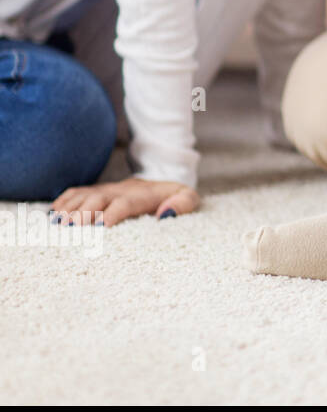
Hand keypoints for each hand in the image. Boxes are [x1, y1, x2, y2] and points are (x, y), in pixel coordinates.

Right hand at [50, 177, 200, 226]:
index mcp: (142, 194)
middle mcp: (119, 190)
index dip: (113, 213)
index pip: (124, 203)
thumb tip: (166, 215)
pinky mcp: (95, 192)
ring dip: (68, 208)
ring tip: (56, 225)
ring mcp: (105, 190)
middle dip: (84, 213)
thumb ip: (183, 204)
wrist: (161, 182)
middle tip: (71, 229)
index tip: (101, 227)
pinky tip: (52, 215)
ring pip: (83, 196)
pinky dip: (62, 202)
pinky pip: (75, 193)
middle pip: (97, 199)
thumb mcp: (189, 198)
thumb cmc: (175, 197)